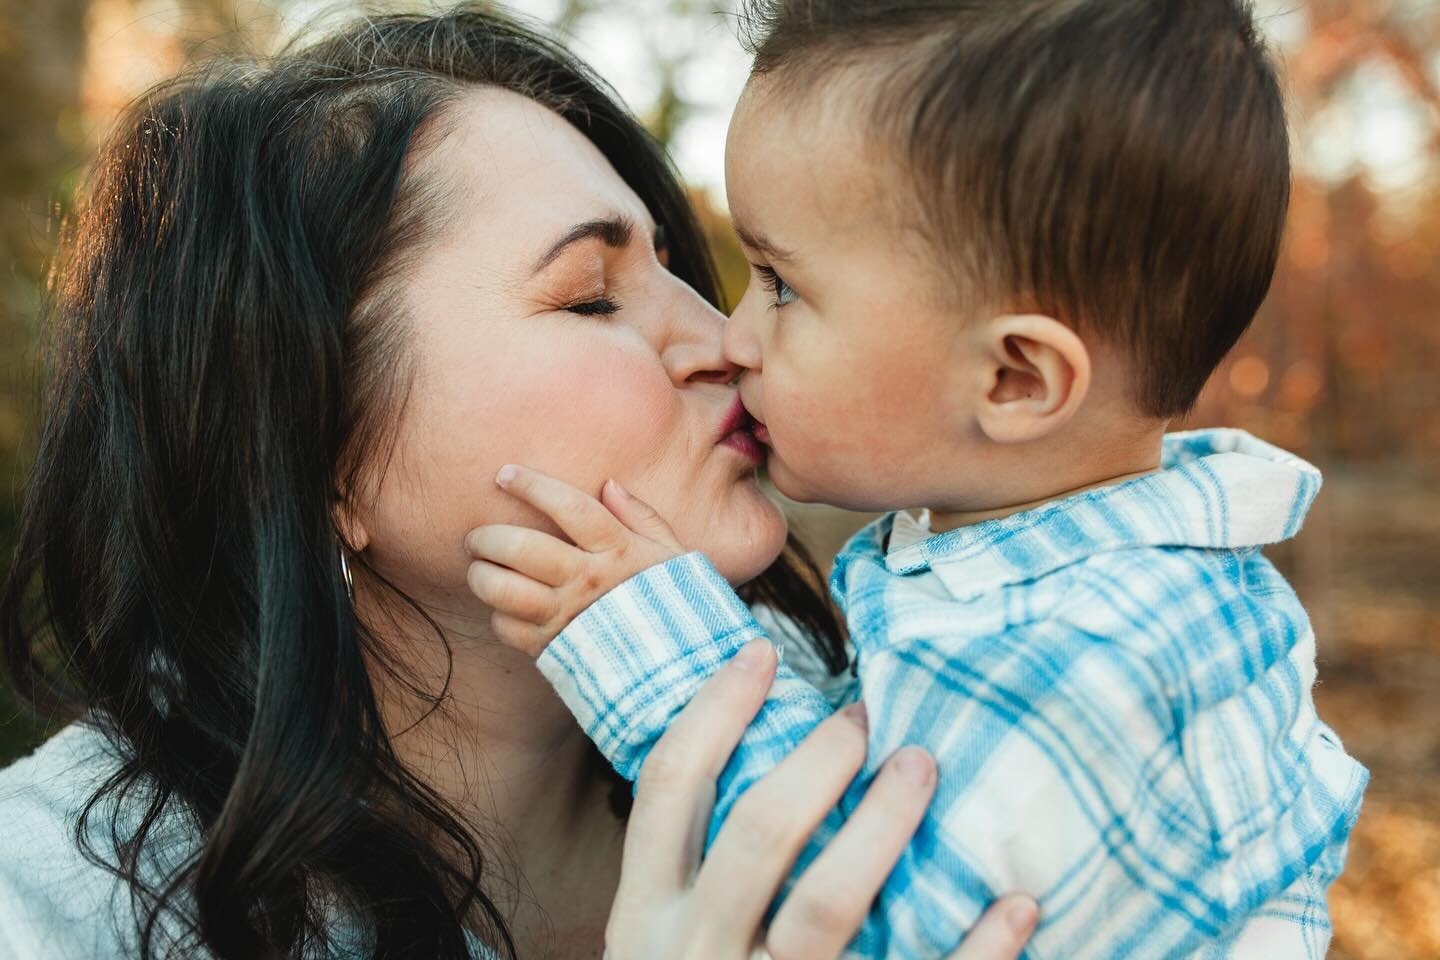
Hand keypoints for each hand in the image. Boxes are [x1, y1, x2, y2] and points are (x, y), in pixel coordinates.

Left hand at [464, 464, 684, 655]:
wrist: (677, 663)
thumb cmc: (672, 600)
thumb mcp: (671, 551)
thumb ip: (641, 516)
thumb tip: (609, 484)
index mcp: (617, 550)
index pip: (568, 507)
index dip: (532, 486)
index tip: (505, 474)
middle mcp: (587, 581)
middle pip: (523, 548)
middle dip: (489, 536)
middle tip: (477, 535)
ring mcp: (568, 616)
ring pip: (504, 590)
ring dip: (481, 575)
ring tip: (480, 568)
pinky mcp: (553, 647)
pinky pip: (508, 628)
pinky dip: (498, 616)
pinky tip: (504, 607)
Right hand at [607, 637, 1038, 959]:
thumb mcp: (664, 947)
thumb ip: (696, 877)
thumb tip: (775, 766)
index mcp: (646, 919)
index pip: (668, 787)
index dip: (714, 710)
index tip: (763, 652)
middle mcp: (694, 958)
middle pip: (756, 832)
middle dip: (817, 762)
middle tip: (864, 721)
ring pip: (827, 905)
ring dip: (883, 826)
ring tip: (924, 766)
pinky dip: (975, 952)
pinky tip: (1017, 905)